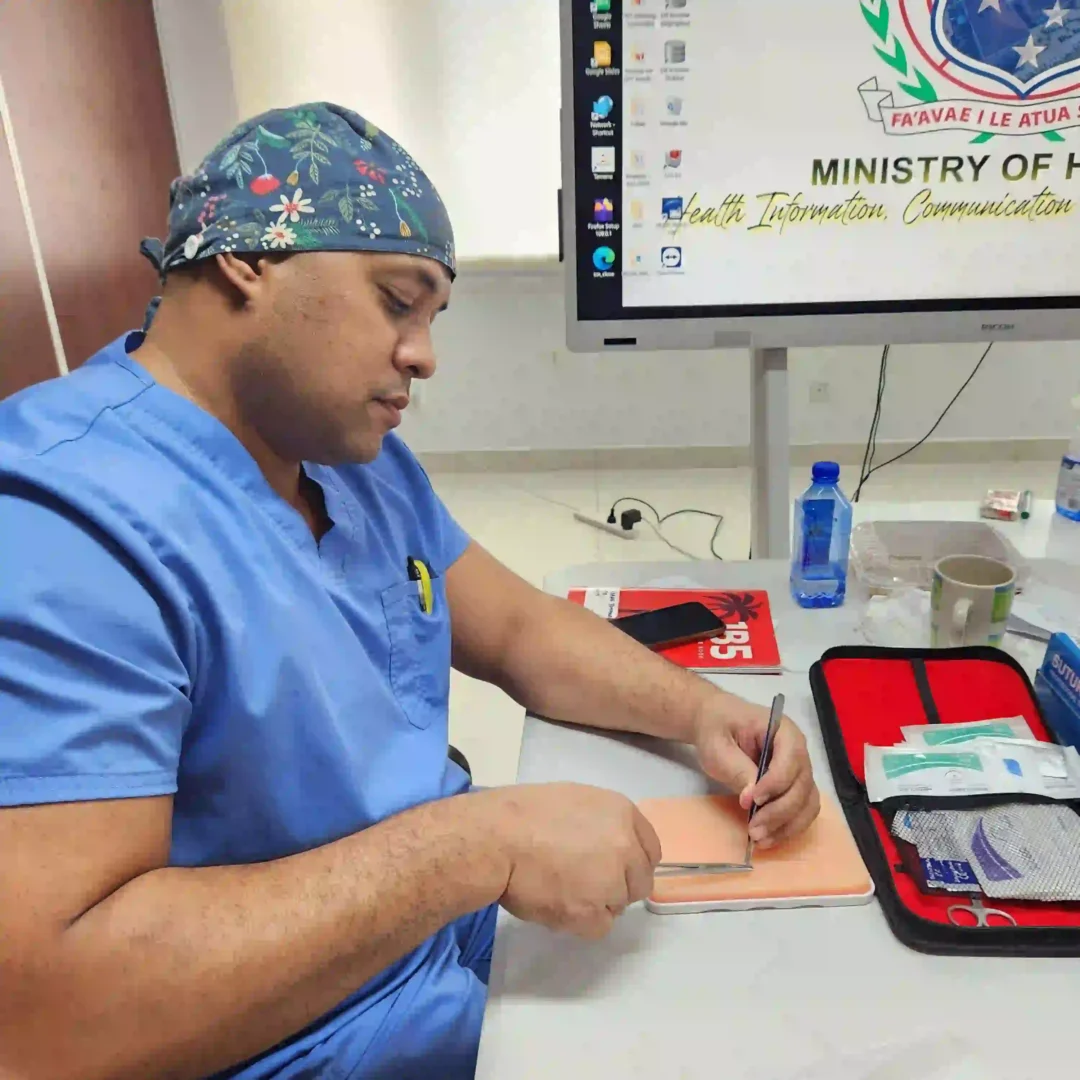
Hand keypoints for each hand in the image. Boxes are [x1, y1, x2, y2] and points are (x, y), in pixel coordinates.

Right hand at [485, 783, 661, 939]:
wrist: (496, 838)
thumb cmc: (525, 814)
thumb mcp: (576, 801)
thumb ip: (603, 824)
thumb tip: (609, 845)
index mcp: (623, 813)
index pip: (651, 850)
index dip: (632, 861)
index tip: (615, 867)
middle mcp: (626, 847)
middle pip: (640, 881)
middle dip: (619, 885)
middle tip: (585, 882)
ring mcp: (611, 882)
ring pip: (619, 905)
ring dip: (597, 902)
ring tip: (562, 888)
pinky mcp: (592, 913)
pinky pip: (599, 926)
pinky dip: (580, 921)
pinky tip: (558, 903)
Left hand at [693, 696, 819, 848]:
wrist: (717, 725)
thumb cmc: (717, 729)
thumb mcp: (718, 745)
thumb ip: (736, 768)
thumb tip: (751, 800)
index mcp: (783, 730)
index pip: (791, 758)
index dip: (776, 783)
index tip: (753, 800)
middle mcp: (799, 751)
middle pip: (802, 785)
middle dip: (779, 812)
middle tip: (753, 829)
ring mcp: (799, 771)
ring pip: (807, 803)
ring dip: (787, 825)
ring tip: (759, 839)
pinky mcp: (794, 788)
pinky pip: (802, 812)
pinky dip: (788, 828)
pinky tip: (768, 838)